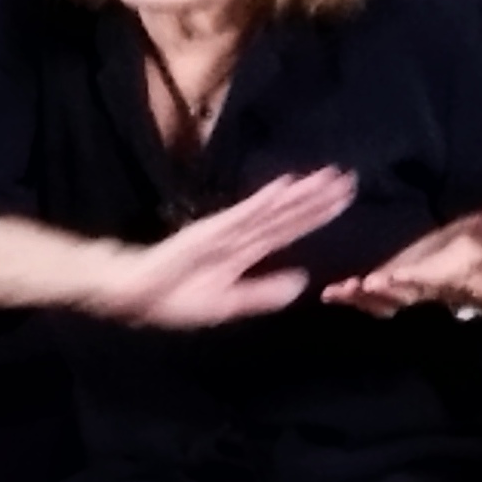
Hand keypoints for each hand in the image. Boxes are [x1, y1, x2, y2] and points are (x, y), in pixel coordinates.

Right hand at [84, 167, 358, 328]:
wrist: (133, 295)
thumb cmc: (174, 299)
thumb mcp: (226, 304)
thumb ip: (263, 293)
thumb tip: (303, 282)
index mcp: (244, 252)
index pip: (287, 229)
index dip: (316, 214)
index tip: (344, 197)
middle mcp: (240, 236)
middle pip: (285, 215)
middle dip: (317, 198)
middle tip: (349, 178)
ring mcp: (225, 232)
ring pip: (270, 211)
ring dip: (298, 194)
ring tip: (326, 178)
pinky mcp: (208, 234)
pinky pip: (241, 217)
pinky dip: (263, 203)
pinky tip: (284, 189)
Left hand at [321, 196, 481, 319]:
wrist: (480, 276)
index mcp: (447, 271)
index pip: (430, 276)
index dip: (412, 278)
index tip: (394, 276)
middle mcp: (423, 285)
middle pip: (400, 293)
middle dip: (380, 291)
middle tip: (358, 286)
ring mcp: (404, 290)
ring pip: (381, 301)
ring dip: (359, 299)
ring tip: (336, 292)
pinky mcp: (390, 287)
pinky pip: (370, 298)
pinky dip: (350, 298)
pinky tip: (328, 293)